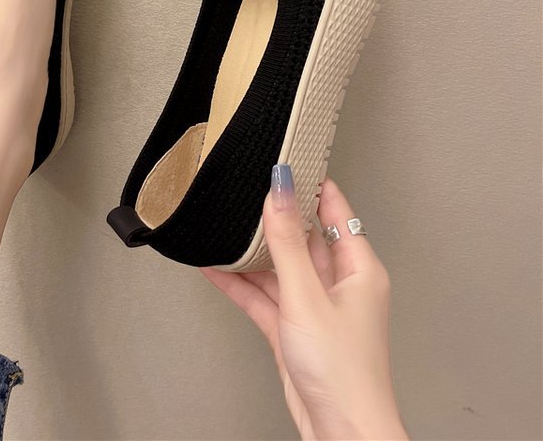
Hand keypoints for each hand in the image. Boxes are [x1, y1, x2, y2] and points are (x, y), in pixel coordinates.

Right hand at [203, 170, 407, 439]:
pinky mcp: (294, 328)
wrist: (340, 433)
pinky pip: (264, 295)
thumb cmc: (343, 373)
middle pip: (302, 237)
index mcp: (358, 268)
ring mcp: (314, 306)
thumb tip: (280, 188)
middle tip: (247, 192)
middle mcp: (339, 284)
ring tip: (224, 229)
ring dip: (252, 253)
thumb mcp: (307, 294)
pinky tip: (216, 269)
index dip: (312, 185)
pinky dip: (241, 283)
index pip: (335, 210)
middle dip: (274, 217)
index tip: (287, 162)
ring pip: (279, 266)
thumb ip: (287, 240)